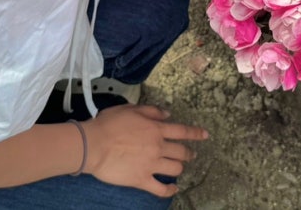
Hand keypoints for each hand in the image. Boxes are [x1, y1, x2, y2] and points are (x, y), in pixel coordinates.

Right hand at [82, 104, 207, 197]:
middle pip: (181, 152)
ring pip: (175, 169)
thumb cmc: (110, 123)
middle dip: (188, 153)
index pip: (182, 131)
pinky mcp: (141, 180)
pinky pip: (160, 189)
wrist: (94, 144)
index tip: (205, 135)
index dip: (195, 134)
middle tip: (190, 155)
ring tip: (178, 168)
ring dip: (179, 168)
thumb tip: (168, 115)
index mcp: (156, 128)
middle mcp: (157, 146)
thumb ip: (152, 111)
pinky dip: (169, 190)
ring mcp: (151, 165)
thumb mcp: (132, 109)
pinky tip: (173, 189)